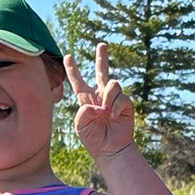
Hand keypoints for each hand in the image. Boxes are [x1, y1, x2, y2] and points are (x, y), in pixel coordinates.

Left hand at [68, 42, 136, 163]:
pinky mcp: (126, 105)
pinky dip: (116, 107)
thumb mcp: (81, 125)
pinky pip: (122, 98)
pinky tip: (113, 117)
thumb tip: (98, 105)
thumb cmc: (94, 138)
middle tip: (102, 44)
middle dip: (102, 57)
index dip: (72, 69)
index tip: (68, 56)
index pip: (78, 80)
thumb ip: (83, 112)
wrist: (111, 149)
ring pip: (113, 83)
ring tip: (105, 113)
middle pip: (102, 71)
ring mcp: (114, 99)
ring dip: (108, 98)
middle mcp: (101, 95)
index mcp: (86, 98)